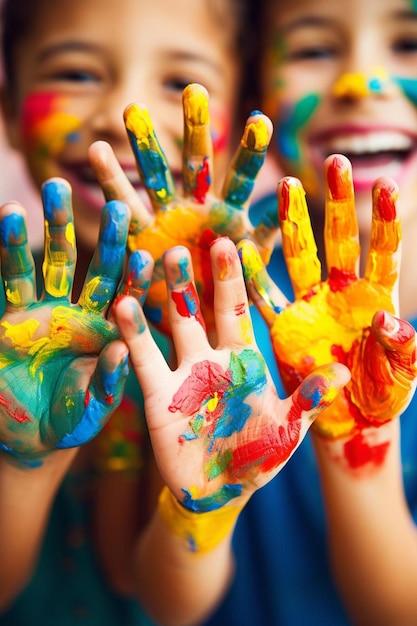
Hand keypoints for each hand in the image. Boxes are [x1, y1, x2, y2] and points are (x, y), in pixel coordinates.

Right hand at [0, 178, 151, 466]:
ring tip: (56, 188)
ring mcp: (44, 311)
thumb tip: (122, 352)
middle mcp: (79, 314)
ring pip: (51, 264)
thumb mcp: (90, 409)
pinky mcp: (9, 315)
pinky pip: (10, 278)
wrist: (26, 434)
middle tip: (115, 204)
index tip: (147, 251)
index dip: (136, 276)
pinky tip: (11, 213)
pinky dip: (10, 248)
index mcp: (108, 334)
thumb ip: (107, 384)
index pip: (126, 298)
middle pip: (96, 269)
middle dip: (105, 238)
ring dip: (53, 228)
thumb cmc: (67, 423)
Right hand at [89, 83, 275, 334]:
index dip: (249, 152)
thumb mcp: (252, 272)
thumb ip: (265, 238)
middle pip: (197, 163)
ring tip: (131, 109)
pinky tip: (96, 149)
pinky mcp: (140, 236)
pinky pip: (123, 206)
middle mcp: (197, 210)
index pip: (242, 177)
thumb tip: (287, 200)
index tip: (261, 119)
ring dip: (144, 144)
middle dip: (195, 128)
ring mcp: (166, 218)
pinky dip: (110, 180)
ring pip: (154, 176)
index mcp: (229, 216)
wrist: (194, 328)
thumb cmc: (229, 299)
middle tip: (194, 90)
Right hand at [113, 237, 348, 510]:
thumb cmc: (258, 456)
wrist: (221, 491)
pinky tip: (123, 308)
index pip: (238, 311)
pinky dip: (133, 337)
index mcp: (244, 358)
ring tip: (148, 260)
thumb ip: (307, 399)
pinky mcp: (158, 396)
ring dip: (162, 297)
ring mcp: (183, 373)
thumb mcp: (287, 429)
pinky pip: (144, 362)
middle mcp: (211, 357)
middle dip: (196, 277)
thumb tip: (338, 374)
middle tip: (189, 243)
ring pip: (171, 326)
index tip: (233, 244)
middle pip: (202, 309)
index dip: (235, 280)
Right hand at [238, 154, 416, 440]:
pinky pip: (266, 300)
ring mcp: (311, 307)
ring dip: (293, 224)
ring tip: (287, 186)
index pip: (383, 252)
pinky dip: (254, 277)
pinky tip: (242, 249)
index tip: (386, 185)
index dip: (385, 220)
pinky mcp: (285, 328)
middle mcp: (341, 294)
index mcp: (375, 299)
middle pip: (340, 241)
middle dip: (337, 202)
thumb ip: (401, 347)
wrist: (350, 423)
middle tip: (333, 162)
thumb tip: (384, 317)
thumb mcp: (401, 376)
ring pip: (301, 258)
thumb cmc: (383, 397)